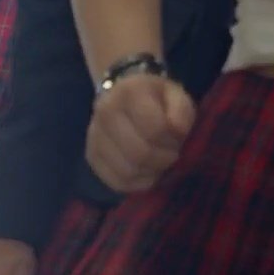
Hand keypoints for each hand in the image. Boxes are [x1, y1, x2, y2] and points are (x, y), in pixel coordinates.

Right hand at [86, 73, 194, 192]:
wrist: (124, 98)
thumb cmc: (156, 98)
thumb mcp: (176, 94)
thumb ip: (182, 111)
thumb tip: (178, 131)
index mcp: (129, 91)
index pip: (154, 129)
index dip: (173, 140)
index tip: (179, 138)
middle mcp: (105, 111)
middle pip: (139, 153)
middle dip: (163, 159)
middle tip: (172, 153)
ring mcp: (94, 136)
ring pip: (127, 171)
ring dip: (151, 172)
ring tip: (159, 161)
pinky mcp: (92, 156)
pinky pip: (117, 182)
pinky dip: (137, 183)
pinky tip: (147, 171)